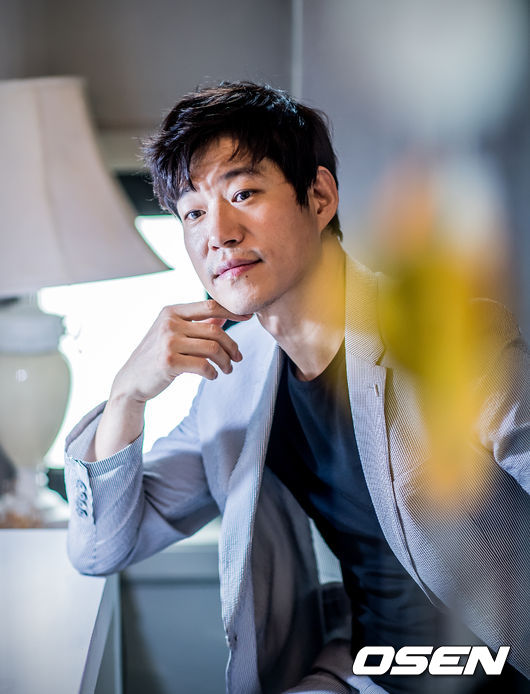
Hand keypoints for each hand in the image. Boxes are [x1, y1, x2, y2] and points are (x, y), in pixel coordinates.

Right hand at [111, 299, 251, 404]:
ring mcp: (168, 342)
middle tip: (237, 358)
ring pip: (213, 349)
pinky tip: (212, 375)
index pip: (210, 305)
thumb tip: (223, 317)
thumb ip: (197, 324)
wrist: (131, 380)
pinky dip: (213, 372)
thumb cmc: (156, 356)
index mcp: (171, 311)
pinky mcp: (169, 362)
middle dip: (232, 346)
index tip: (248, 317)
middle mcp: (170, 323)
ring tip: (227, 369)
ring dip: (225, 362)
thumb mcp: (173, 333)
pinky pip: (204, 365)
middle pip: (215, 331)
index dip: (232, 311)